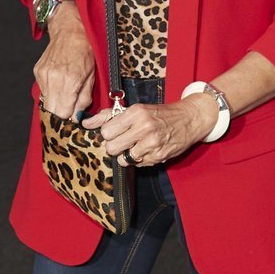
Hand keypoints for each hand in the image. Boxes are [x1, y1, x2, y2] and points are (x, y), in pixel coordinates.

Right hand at [34, 5, 94, 118]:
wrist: (70, 30)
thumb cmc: (86, 51)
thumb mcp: (92, 76)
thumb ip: (84, 98)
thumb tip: (77, 116)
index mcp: (69, 81)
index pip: (63, 114)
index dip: (69, 120)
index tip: (74, 119)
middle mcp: (53, 79)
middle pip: (52, 111)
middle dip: (61, 115)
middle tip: (71, 112)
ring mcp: (43, 75)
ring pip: (46, 102)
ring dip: (56, 103)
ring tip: (67, 95)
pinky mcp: (38, 72)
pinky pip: (44, 91)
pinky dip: (52, 92)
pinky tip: (60, 84)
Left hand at [84, 93, 217, 165]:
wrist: (189, 118)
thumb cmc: (159, 113)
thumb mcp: (136, 109)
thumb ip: (109, 116)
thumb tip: (85, 123)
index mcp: (136, 113)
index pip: (106, 131)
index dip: (109, 134)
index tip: (116, 132)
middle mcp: (144, 128)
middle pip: (111, 148)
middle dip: (115, 147)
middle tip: (124, 141)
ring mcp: (152, 144)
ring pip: (123, 159)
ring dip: (127, 155)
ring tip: (136, 146)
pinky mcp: (159, 156)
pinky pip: (138, 164)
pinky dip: (140, 159)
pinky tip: (148, 150)